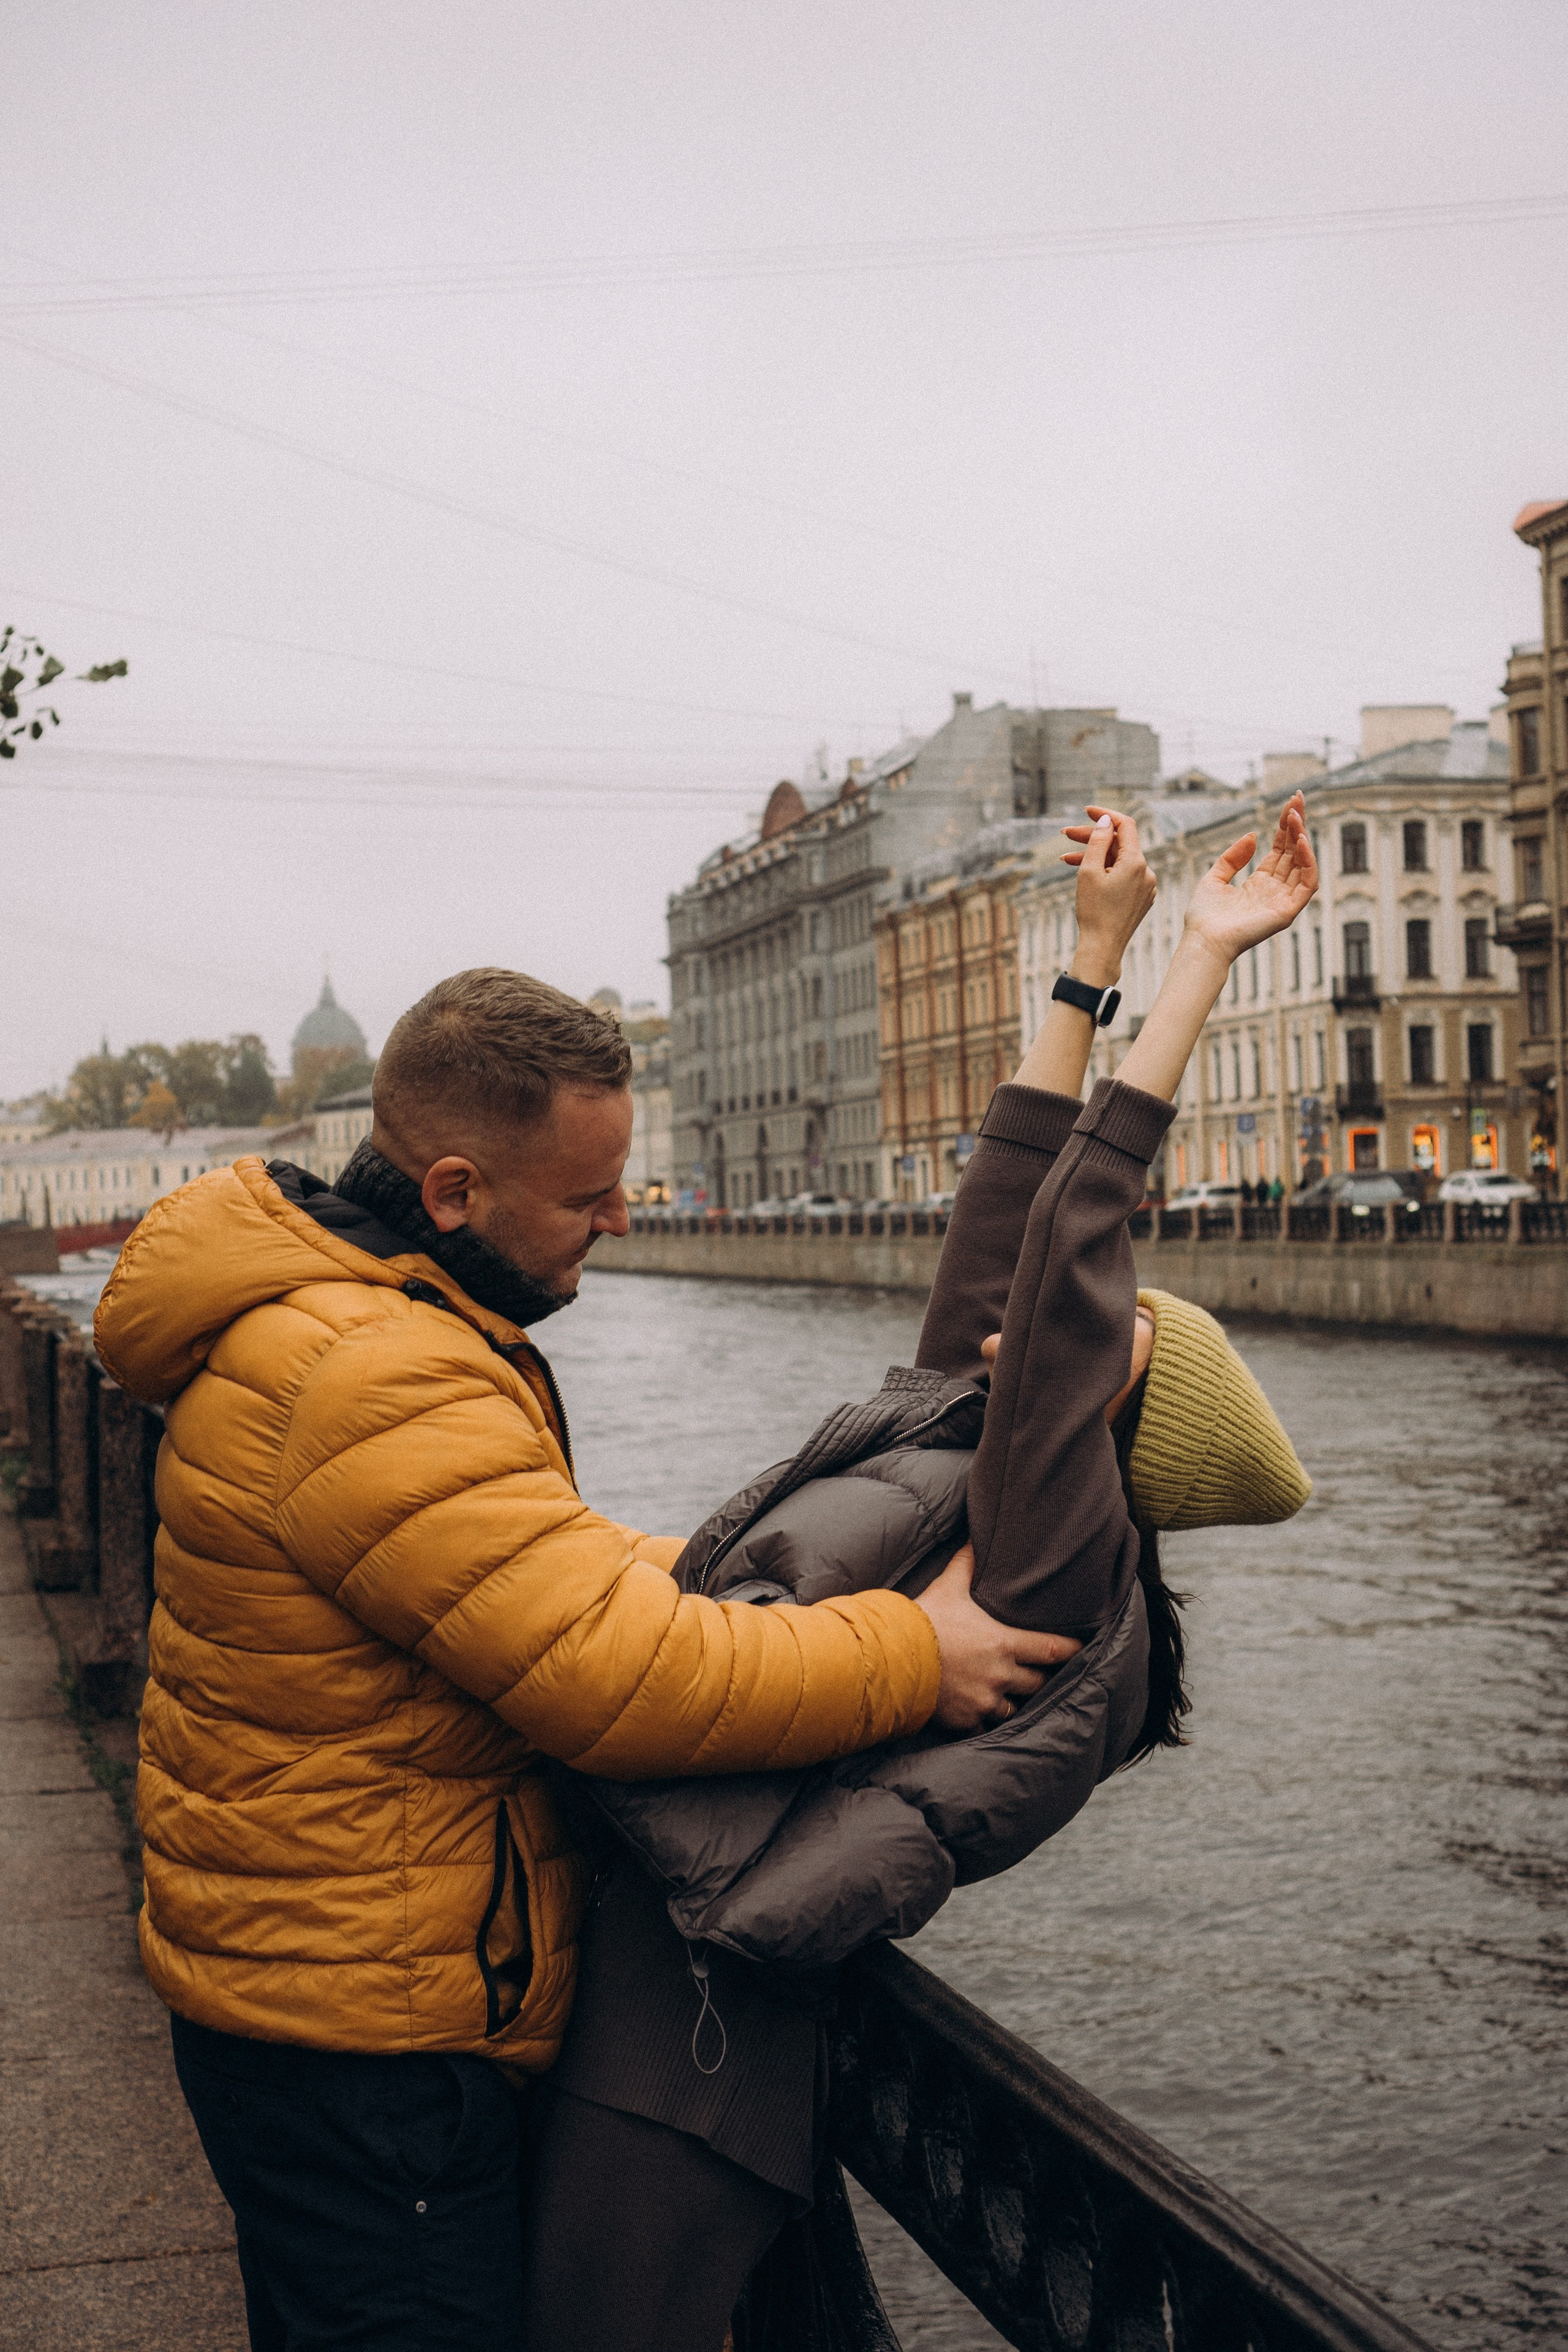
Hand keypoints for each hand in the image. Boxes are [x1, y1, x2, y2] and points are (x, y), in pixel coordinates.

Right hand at [916, 1541, 1081, 1730]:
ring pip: (1014, 1707)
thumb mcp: (948, 1587)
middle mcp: (1001, 1675)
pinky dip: (986, 1719)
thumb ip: (967, 1564)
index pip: (1052, 1649)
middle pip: (1039, 1683)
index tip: (1083, 1649)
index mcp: (1004, 1643)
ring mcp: (985, 1700)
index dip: (1072, 1649)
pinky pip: (986, 1725)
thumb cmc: (924, 1620)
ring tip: (1011, 1696)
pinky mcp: (967, 1720)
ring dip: (1013, 1700)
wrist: (893, 1658)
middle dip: (1043, 1679)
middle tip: (1045, 1675)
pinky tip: (982, 1712)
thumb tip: (974, 1537)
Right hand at [1058, 808, 1156, 982]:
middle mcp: (1146, 872)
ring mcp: (1145, 887)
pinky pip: (1123, 877)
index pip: (1125, 825)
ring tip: (1066, 859)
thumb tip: (1106, 821)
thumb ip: (1099, 841)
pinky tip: (1085, 875)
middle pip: (1119, 844)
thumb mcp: (1090, 871)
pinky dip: (1105, 872)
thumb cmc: (1093, 911)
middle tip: (1065, 834)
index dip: (1105, 815)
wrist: (1103, 948)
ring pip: (1119, 861)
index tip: (1087, 811)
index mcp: (1136, 863)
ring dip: (1095, 856)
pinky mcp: (1141, 898)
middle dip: (1093, 838)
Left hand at [1183, 791, 1318, 965]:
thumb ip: (1233, 857)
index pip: (1280, 850)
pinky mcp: (1288, 911)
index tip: (1289, 803)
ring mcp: (1283, 901)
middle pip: (1293, 852)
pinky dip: (1308, 861)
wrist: (1203, 940)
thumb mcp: (1214, 877)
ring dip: (1302, 837)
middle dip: (1297, 824)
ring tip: (1295, 814)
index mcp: (1259, 884)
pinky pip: (1307, 883)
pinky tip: (1300, 841)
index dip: (1285, 827)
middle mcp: (1274, 891)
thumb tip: (1253, 835)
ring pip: (1303, 864)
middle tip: (1298, 798)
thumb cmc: (1204, 916)